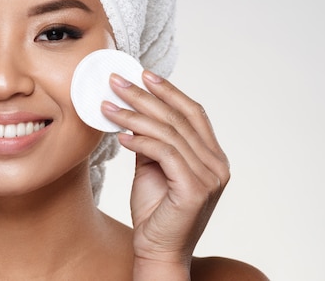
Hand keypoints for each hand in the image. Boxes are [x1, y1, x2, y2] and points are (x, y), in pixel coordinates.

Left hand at [101, 70, 229, 277]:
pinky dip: (140, 140)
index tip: (143, 74)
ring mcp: (209, 177)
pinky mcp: (194, 189)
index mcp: (212, 156)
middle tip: (117, 82)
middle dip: (144, 96)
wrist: (157, 251)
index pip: (193, 113)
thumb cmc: (155, 212)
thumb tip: (134, 114)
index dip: (169, 91)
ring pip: (168, 132)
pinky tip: (120, 136)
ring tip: (107, 107)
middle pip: (178, 118)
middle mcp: (216, 164)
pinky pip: (164, 153)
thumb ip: (152, 142)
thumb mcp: (153, 169)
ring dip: (134, 116)